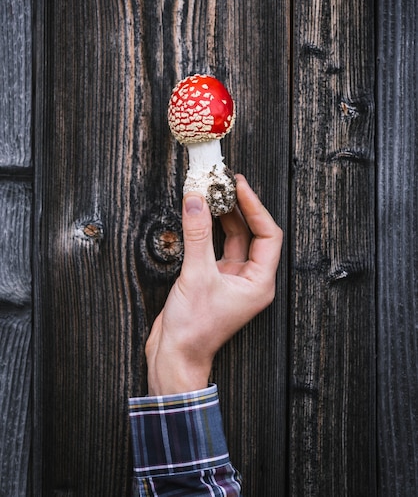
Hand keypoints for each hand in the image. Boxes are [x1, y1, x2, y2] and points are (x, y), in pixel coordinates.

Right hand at [145, 174, 282, 394]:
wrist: (174, 357)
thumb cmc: (193, 329)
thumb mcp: (196, 276)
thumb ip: (197, 235)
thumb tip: (197, 200)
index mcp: (258, 282)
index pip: (268, 234)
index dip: (255, 207)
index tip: (239, 186)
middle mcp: (249, 279)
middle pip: (252, 233)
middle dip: (240, 207)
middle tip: (226, 183)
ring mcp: (232, 279)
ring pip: (234, 238)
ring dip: (225, 216)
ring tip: (214, 192)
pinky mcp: (214, 279)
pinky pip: (217, 247)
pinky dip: (210, 229)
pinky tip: (202, 214)